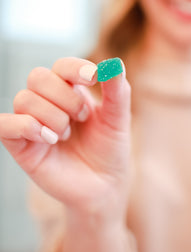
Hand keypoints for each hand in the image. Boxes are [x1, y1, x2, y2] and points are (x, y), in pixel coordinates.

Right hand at [0, 57, 130, 223]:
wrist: (103, 188)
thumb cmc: (109, 152)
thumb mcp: (118, 120)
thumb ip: (118, 92)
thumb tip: (115, 63)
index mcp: (71, 92)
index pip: (62, 66)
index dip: (74, 68)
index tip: (92, 78)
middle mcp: (48, 103)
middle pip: (38, 77)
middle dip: (64, 96)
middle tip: (81, 118)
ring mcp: (32, 123)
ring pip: (24, 98)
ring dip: (52, 116)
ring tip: (66, 135)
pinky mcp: (21, 146)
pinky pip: (5, 124)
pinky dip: (25, 126)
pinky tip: (49, 139)